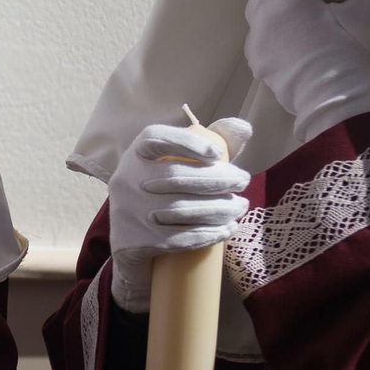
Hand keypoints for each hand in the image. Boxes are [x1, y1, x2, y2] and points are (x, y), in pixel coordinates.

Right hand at [106, 119, 252, 313]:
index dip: (187, 142)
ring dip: (220, 208)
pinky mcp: (135, 241)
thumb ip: (208, 142)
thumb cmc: (160, 194)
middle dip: (218, 178)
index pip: (156, 138)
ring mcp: (129, 212)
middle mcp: (126, 179)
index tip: (218, 154)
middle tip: (243, 182)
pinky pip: (178, 238)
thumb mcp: (171, 164)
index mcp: (135, 155)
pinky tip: (227, 229)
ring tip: (240, 206)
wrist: (129, 242)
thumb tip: (243, 127)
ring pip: (181, 209)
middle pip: (175, 175)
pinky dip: (208, 234)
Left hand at [244, 0, 369, 141]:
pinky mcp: (257, 63)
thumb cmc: (345, 52)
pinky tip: (270, 34)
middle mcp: (263, 15)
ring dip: (258, 2)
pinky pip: (254, 39)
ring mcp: (256, 41)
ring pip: (251, 13)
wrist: (327, 102)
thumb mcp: (366, 15)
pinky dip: (261, 30)